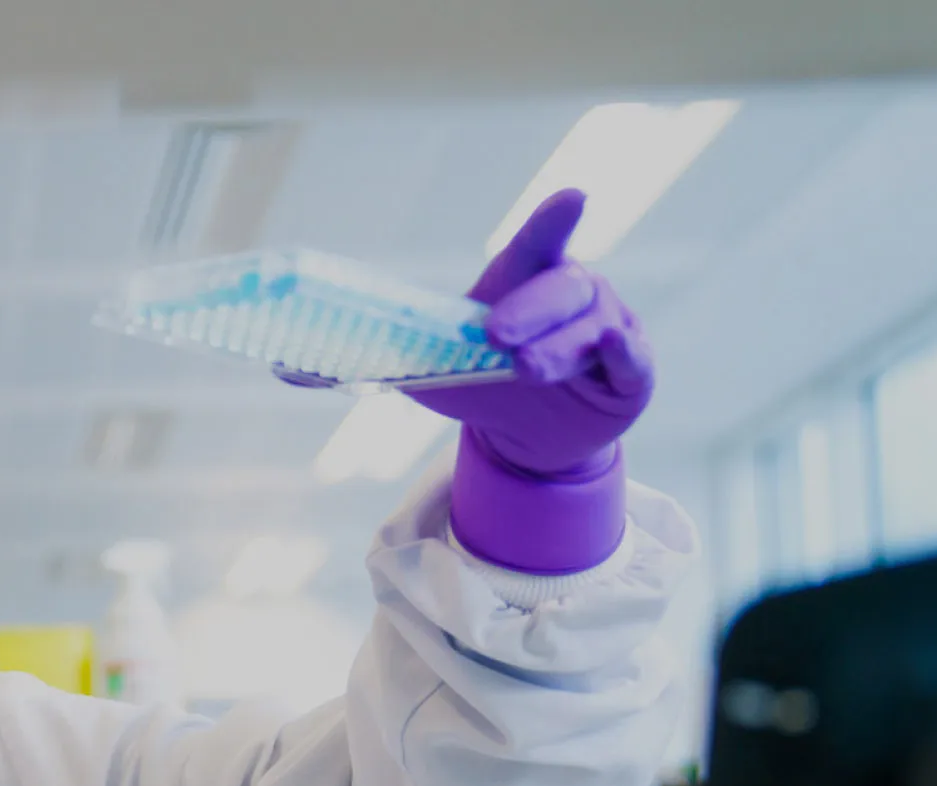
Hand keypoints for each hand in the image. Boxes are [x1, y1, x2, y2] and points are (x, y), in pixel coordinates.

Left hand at [405, 188, 653, 476]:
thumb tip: (301, 367)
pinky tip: (615, 346)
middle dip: (530, 309)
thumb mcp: (431, 374)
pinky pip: (635, 361)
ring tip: (527, 368)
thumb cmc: (483, 385)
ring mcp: (609, 331)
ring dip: (557, 349)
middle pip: (563, 289)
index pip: (540, 244)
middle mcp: (575, 297)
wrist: (528, 437)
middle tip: (496, 335)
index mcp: (526, 281)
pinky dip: (626, 356)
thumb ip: (385, 361)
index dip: (554, 221)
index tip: (573, 198)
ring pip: (591, 331)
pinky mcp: (632, 377)